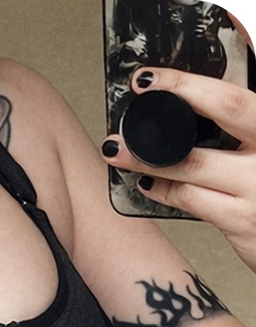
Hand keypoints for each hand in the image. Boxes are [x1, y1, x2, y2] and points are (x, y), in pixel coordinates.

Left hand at [100, 64, 255, 272]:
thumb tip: (195, 98)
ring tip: (118, 150)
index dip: (196, 78)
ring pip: (194, 162)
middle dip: (180, 91)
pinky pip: (192, 200)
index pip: (236, 93)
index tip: (157, 73)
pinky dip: (164, 190)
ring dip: (147, 156)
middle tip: (141, 86)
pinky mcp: (242, 220)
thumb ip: (240, 124)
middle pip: (227, 107)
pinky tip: (147, 184)